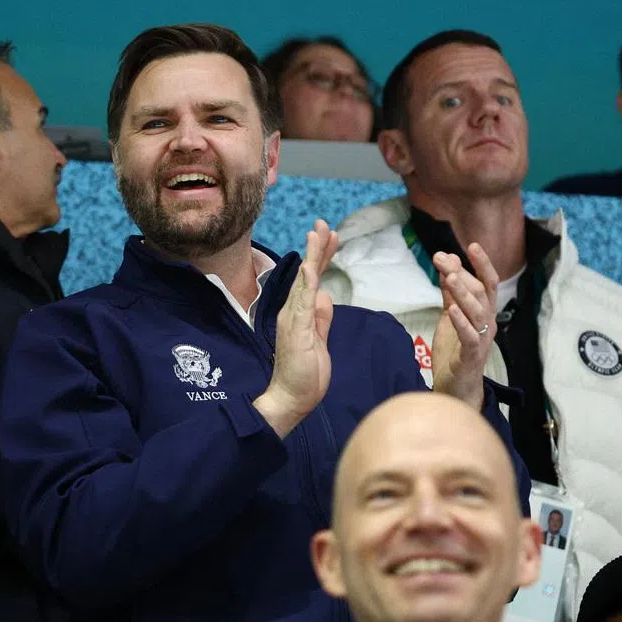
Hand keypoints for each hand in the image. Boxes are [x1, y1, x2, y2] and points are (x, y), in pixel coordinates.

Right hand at [254, 220, 337, 437]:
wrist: (290, 398)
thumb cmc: (304, 374)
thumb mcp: (319, 340)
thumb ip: (321, 318)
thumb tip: (325, 297)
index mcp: (300, 313)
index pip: (312, 279)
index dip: (321, 257)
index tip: (330, 236)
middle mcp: (293, 312)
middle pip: (307, 273)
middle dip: (317, 248)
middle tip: (323, 223)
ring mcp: (293, 320)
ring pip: (304, 282)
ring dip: (312, 257)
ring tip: (318, 233)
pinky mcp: (297, 331)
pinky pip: (303, 303)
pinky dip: (307, 284)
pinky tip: (311, 267)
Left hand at [430, 243, 497, 408]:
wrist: (454, 388)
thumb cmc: (455, 351)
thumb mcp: (450, 317)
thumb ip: (450, 294)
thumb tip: (448, 265)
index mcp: (483, 312)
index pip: (487, 283)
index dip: (482, 264)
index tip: (471, 244)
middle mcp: (487, 323)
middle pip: (480, 293)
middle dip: (462, 273)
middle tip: (442, 258)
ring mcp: (481, 339)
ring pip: (476, 312)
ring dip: (463, 293)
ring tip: (450, 276)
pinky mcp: (471, 356)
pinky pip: (469, 336)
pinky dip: (461, 322)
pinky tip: (451, 310)